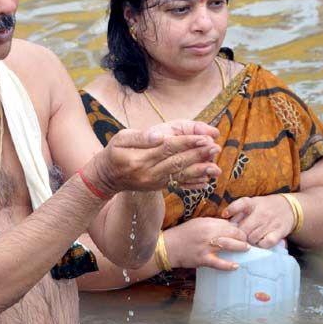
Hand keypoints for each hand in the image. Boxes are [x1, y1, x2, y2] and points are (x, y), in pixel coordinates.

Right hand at [88, 120, 221, 194]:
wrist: (106, 178)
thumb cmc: (114, 153)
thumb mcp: (120, 139)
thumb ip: (140, 137)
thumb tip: (160, 136)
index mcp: (139, 158)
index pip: (167, 148)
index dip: (187, 143)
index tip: (203, 138)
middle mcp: (149, 173)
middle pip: (177, 163)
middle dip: (198, 156)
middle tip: (215, 148)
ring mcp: (154, 182)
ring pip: (180, 176)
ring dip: (199, 172)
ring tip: (216, 167)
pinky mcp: (158, 187)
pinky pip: (177, 186)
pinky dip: (192, 184)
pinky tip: (207, 181)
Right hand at [164, 217, 249, 270]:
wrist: (169, 246)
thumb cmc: (184, 233)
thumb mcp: (199, 223)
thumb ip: (214, 223)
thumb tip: (229, 225)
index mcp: (208, 223)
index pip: (229, 224)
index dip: (238, 228)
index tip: (243, 232)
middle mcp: (208, 233)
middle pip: (232, 233)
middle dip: (242, 237)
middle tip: (247, 240)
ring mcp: (206, 247)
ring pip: (228, 246)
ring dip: (239, 247)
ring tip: (246, 249)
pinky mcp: (202, 259)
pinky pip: (218, 263)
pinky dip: (228, 265)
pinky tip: (236, 266)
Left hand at [222, 194, 295, 248]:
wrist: (289, 208)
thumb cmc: (265, 207)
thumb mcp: (253, 203)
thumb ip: (239, 211)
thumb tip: (225, 221)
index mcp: (254, 204)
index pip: (242, 203)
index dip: (232, 209)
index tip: (224, 214)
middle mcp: (262, 212)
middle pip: (244, 229)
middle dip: (239, 235)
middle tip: (238, 237)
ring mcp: (271, 223)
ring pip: (252, 238)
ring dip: (249, 241)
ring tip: (250, 239)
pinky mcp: (278, 232)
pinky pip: (265, 243)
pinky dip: (261, 245)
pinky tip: (260, 242)